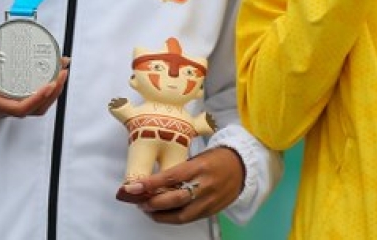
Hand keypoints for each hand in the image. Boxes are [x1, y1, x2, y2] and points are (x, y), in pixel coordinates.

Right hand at [0, 29, 68, 118]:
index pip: (22, 108)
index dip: (38, 98)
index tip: (50, 83)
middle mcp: (5, 109)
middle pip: (37, 108)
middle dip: (54, 92)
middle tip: (63, 71)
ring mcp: (9, 108)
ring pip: (37, 108)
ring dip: (53, 93)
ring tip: (62, 74)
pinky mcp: (11, 104)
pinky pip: (33, 104)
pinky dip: (46, 94)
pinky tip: (51, 79)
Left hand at [117, 146, 244, 223]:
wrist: (243, 167)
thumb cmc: (217, 159)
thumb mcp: (199, 158)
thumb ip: (180, 170)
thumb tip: (155, 182)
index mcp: (200, 167)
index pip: (171, 177)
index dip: (151, 184)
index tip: (133, 187)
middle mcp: (204, 186)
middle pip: (174, 199)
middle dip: (152, 202)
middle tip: (138, 201)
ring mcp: (208, 201)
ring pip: (180, 215)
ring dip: (160, 215)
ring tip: (147, 210)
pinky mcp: (211, 211)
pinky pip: (188, 219)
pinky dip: (172, 218)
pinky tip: (163, 214)